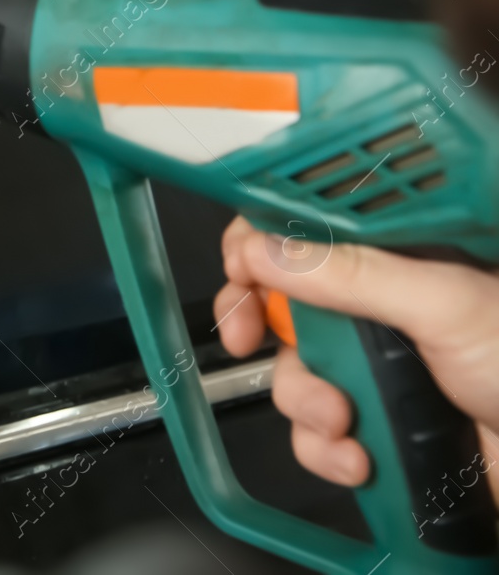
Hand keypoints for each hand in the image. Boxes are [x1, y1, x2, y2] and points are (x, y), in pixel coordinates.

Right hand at [217, 216, 498, 499]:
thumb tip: (268, 246)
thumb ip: (351, 273)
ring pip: (293, 373)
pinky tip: (362, 455)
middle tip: (244, 335)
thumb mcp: (444, 305)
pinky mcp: (374, 422)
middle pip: (281, 300)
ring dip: (307, 403)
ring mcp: (375, 367)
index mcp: (399, 257)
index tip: (239, 267)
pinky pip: (313, 434)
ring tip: (347, 418)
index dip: (260, 242)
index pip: (307, 227)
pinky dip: (328, 450)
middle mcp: (381, 307)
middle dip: (259, 328)